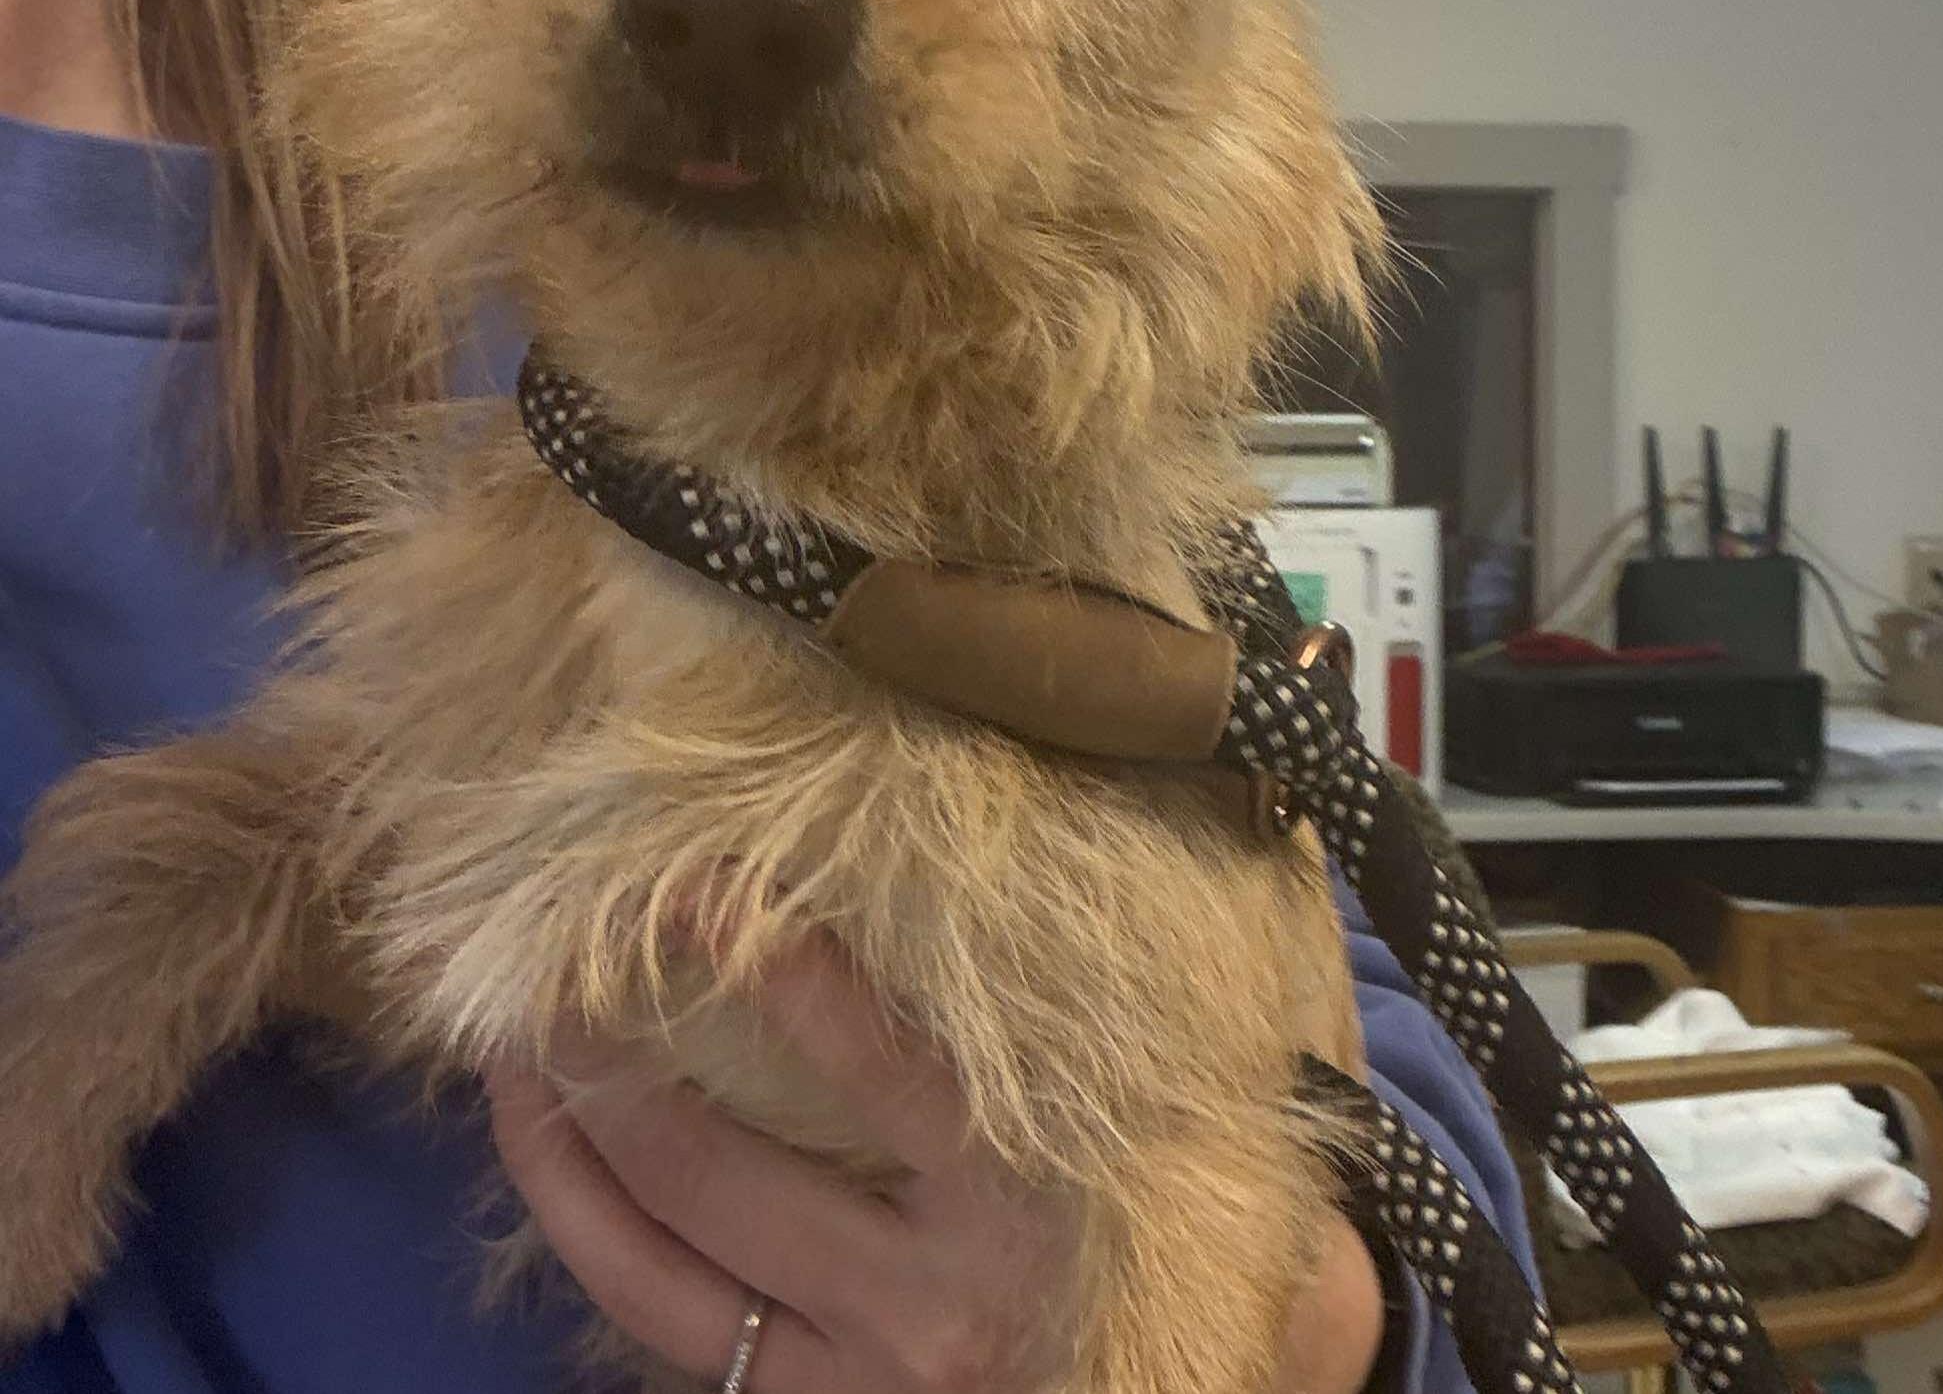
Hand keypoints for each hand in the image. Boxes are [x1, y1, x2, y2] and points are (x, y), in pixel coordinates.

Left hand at [485, 934, 1384, 1393]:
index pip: (882, 1074)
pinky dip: (588, 1233)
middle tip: (541, 950)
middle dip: (615, 1056)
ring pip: (666, 1256)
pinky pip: (665, 1326)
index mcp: (1030, 1214)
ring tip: (511, 1035)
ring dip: (569, 1139)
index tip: (697, 879)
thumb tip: (1122, 830)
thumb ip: (1146, 1036)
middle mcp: (932, 1312)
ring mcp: (858, 1381)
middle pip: (725, 1171)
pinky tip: (543, 1152)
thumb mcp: (1200, 1139)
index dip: (780, 977)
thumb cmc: (1204, 1243)